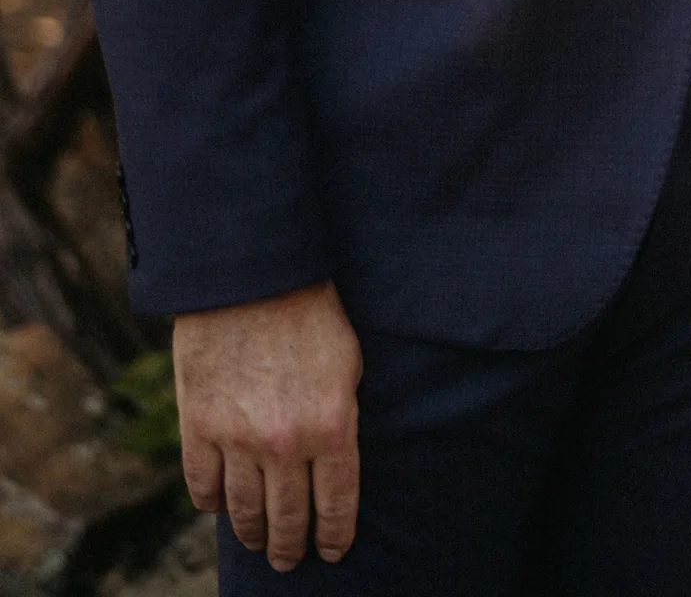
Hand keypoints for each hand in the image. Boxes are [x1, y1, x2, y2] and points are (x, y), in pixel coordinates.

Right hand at [173, 281, 362, 571]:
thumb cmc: (311, 311)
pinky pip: (203, 487)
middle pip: (289, 519)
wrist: (252, 274)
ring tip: (260, 542)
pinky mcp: (199, 426)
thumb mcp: (349, 363)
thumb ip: (342, 416)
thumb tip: (336, 458)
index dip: (336, 535)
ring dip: (255, 534)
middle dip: (292, 546)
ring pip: (246, 512)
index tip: (333, 551)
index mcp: (332, 426)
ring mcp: (238, 439)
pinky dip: (213, 505)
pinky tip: (222, 508)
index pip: (337, 505)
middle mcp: (286, 443)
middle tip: (291, 559)